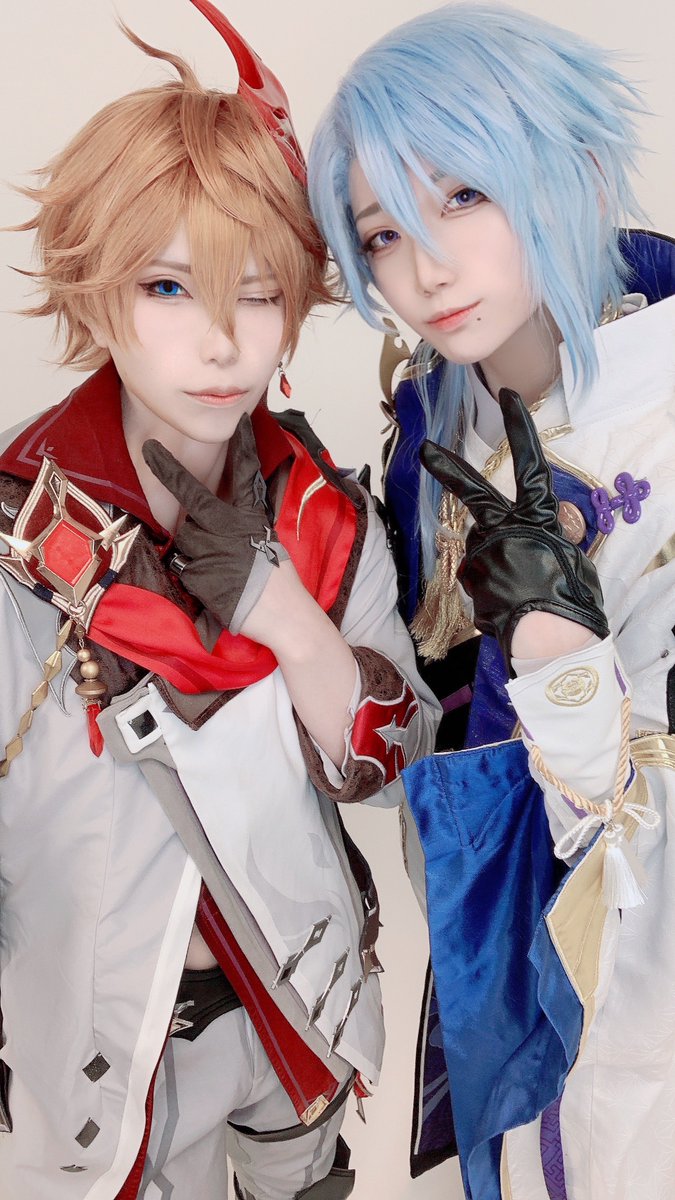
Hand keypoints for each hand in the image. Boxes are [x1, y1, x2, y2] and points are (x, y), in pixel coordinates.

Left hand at [142, 414, 287, 632]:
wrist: (283, 616)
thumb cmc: (277, 580)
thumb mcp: (266, 540)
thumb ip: (243, 522)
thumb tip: (222, 509)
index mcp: (251, 517)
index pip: (247, 473)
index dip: (244, 445)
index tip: (241, 420)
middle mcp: (230, 527)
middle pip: (193, 497)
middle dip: (168, 469)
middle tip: (148, 448)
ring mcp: (212, 549)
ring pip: (185, 536)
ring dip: (193, 548)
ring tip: (220, 567)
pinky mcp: (199, 574)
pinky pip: (184, 566)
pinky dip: (194, 574)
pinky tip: (215, 585)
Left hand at [420, 388, 608, 666]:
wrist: (548, 644)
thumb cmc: (569, 600)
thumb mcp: (572, 556)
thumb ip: (554, 530)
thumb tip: (547, 519)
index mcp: (536, 520)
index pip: (530, 467)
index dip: (520, 430)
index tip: (507, 399)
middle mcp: (503, 531)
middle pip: (473, 493)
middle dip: (449, 468)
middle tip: (427, 449)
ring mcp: (481, 556)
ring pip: (484, 549)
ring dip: (497, 563)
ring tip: (520, 590)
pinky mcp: (468, 581)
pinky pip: (480, 576)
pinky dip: (491, 586)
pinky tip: (507, 603)